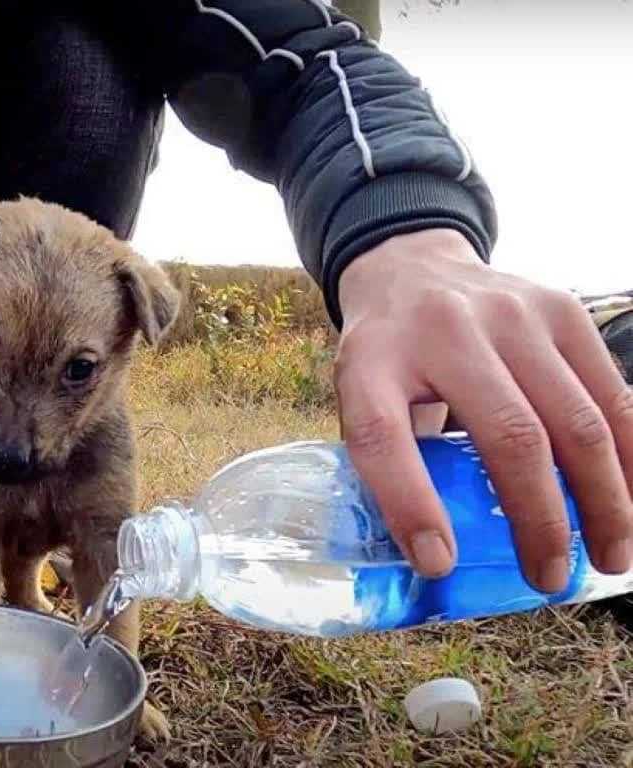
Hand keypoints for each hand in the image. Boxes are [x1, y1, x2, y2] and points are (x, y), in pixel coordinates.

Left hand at [337, 228, 632, 591]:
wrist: (412, 269)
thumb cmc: (388, 357)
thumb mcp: (362, 397)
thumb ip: (392, 459)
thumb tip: (438, 558)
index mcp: (373, 361)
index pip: (382, 436)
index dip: (411, 505)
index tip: (438, 564)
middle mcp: (443, 331)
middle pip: (508, 436)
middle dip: (540, 520)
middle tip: (548, 577)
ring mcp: (510, 314)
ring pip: (577, 419)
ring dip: (604, 499)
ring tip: (610, 556)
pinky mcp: (562, 310)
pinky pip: (613, 393)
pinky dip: (631, 455)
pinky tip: (631, 499)